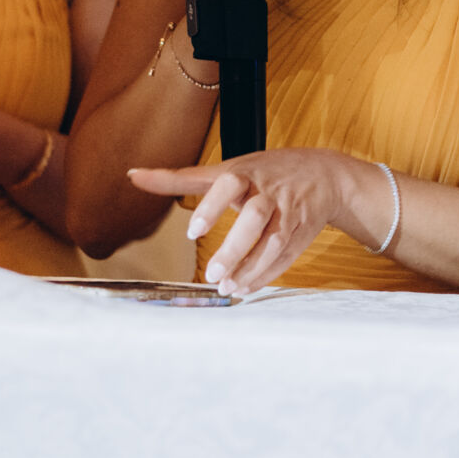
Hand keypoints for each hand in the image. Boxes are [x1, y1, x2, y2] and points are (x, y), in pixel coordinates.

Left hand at [126, 147, 369, 293]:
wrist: (325, 174)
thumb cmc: (265, 172)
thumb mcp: (226, 169)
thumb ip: (180, 177)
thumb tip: (133, 175)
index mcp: (248, 173)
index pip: (230, 185)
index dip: (213, 208)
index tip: (192, 233)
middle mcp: (269, 192)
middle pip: (255, 218)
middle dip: (235, 248)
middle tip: (212, 274)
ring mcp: (288, 213)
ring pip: (273, 242)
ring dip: (250, 267)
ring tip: (225, 288)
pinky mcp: (301, 233)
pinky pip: (284, 258)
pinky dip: (264, 275)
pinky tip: (243, 288)